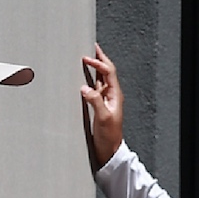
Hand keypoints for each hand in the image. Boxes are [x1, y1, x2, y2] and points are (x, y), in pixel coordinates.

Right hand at [80, 42, 124, 170]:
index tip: (86, 57)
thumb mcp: (103, 118)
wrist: (108, 151)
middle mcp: (111, 95)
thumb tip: (85, 87)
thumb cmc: (109, 137)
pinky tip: (83, 76)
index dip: (99, 62)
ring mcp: (105, 100)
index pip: (108, 72)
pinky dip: (89, 78)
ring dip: (94, 67)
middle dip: (99, 58)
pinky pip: (94, 88)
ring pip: (100, 78)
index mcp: (115, 95)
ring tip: (87, 57)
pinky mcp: (98, 105)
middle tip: (91, 46)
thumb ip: (95, 102)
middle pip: (106, 71)